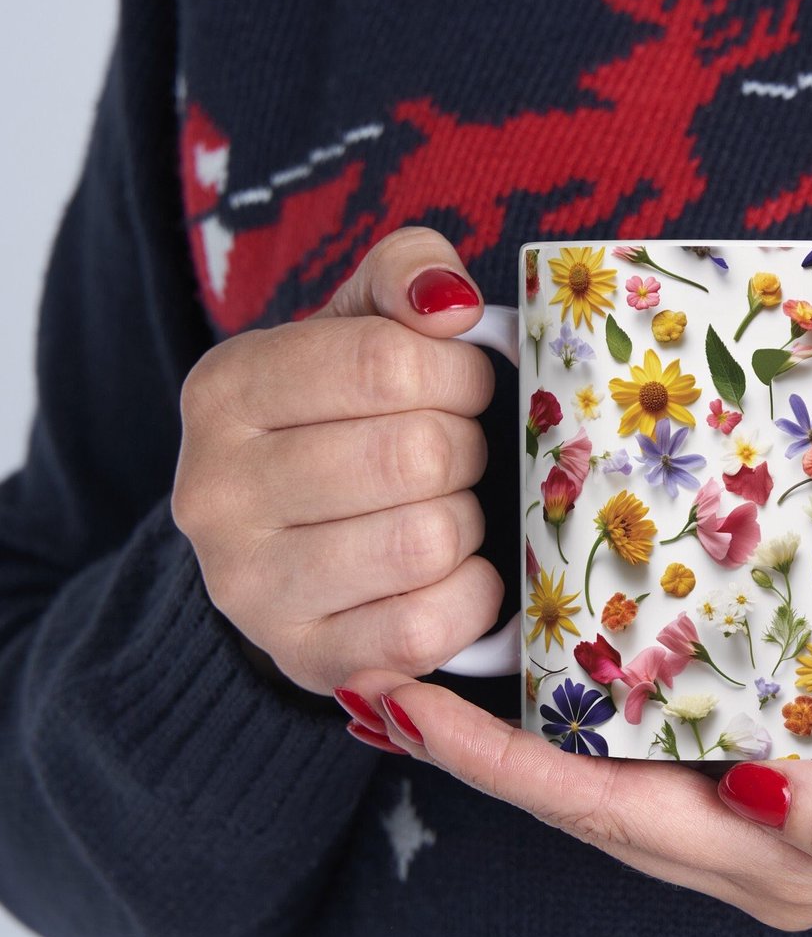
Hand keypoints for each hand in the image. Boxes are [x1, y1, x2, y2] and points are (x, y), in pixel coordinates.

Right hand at [172, 227, 501, 694]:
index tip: (461, 388)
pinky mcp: (306, 659)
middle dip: (466, 450)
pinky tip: (451, 573)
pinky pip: (427, 627)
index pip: (387, 363)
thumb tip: (451, 303)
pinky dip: (470, 596)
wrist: (285, 547)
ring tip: (444, 511)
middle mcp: (216, 492)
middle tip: (454, 456)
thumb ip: (404, 276)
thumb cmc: (338, 423)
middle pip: (416, 455)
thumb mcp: (356, 328)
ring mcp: (251, 588)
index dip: (458, 375)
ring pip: (426, 541)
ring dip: (466, 523)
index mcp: (226, 390)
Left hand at [337, 644, 811, 928]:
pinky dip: (596, 693)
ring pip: (611, 759)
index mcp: (774, 857)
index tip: (409, 712)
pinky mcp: (779, 735)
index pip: (604, 812)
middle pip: (581, 791)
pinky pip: (662, 723)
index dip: (500, 768)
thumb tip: (754, 794)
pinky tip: (567, 649)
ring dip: (521, 722)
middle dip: (477, 747)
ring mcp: (755, 786)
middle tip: (387, 677)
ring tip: (444, 663)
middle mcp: (743, 829)